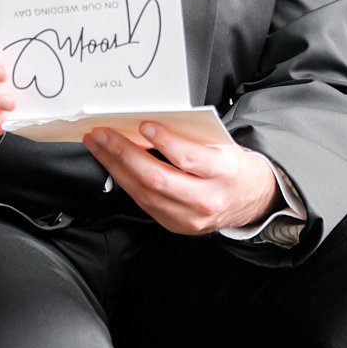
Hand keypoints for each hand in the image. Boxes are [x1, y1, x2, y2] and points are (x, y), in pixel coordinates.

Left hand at [85, 122, 279, 234]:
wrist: (248, 199)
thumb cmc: (229, 165)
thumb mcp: (220, 145)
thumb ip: (189, 136)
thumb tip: (147, 121)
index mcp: (223, 173)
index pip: (188, 159)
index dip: (164, 142)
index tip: (142, 125)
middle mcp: (206, 199)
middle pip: (157, 178)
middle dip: (123, 153)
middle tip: (101, 134)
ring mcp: (189, 217)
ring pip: (144, 192)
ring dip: (114, 166)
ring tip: (98, 145)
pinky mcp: (175, 225)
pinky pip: (143, 202)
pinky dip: (123, 180)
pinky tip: (111, 163)